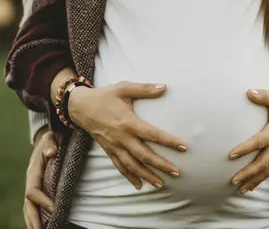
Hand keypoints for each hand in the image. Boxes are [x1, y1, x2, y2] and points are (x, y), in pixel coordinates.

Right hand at [24, 129, 57, 228]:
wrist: (47, 138)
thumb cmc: (52, 139)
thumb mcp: (52, 138)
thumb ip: (51, 144)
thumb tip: (51, 153)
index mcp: (33, 171)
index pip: (33, 190)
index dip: (43, 200)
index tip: (55, 209)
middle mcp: (30, 181)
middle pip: (28, 204)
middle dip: (34, 219)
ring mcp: (32, 186)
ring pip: (29, 208)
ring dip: (33, 221)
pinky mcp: (37, 188)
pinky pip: (33, 206)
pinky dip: (36, 217)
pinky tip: (41, 226)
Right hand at [69, 81, 188, 189]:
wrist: (80, 106)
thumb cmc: (105, 96)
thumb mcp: (124, 88)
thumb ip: (145, 89)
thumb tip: (164, 87)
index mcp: (128, 123)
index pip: (153, 135)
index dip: (169, 142)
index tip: (184, 147)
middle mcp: (122, 138)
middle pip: (144, 155)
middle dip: (161, 165)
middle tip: (177, 173)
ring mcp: (114, 146)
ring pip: (132, 165)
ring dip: (147, 176)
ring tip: (161, 184)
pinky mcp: (108, 150)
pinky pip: (120, 167)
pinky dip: (129, 177)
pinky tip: (139, 185)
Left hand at [230, 88, 268, 192]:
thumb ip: (263, 95)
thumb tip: (248, 92)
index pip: (261, 141)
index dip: (247, 148)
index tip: (231, 154)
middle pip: (264, 161)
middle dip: (249, 172)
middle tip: (233, 180)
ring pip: (268, 169)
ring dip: (253, 180)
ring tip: (239, 189)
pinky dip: (260, 180)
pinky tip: (248, 187)